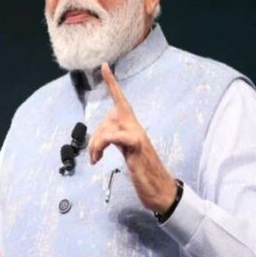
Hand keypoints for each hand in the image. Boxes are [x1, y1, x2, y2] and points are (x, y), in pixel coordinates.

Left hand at [88, 63, 176, 213]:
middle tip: (94, 157)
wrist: (161, 190)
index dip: (112, 82)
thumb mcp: (127, 152)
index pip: (120, 99)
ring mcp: (137, 135)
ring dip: (96, 145)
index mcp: (132, 127)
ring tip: (96, 160)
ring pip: (107, 128)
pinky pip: (115, 136)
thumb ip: (117, 138)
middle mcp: (135, 127)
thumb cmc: (144, 172)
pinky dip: (102, 143)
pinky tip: (99, 157)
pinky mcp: (137, 145)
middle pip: (107, 119)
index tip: (104, 65)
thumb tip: (103, 133)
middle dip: (95, 138)